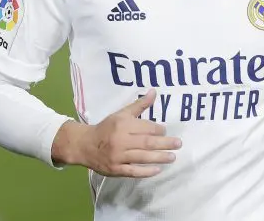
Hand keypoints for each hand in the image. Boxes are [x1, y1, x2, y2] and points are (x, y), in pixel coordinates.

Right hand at [52, 89, 181, 177]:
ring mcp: (118, 156)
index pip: (144, 127)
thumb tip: (154, 92)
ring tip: (172, 157)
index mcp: (122, 125)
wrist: (85, 145)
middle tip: (178, 144)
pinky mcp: (116, 170)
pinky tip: (157, 170)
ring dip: (159, 157)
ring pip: (142, 157)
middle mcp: (120, 140)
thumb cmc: (106, 128)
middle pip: (146, 142)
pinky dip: (146, 171)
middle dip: (164, 143)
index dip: (157, 129)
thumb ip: (139, 105)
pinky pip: (133, 171)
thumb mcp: (121, 114)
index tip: (165, 131)